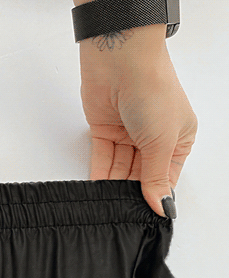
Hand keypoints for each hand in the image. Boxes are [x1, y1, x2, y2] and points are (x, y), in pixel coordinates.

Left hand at [78, 24, 196, 217]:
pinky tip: (97, 191)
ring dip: (113, 186)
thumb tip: (163, 206)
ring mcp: (128, 133)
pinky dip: (99, 174)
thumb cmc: (153, 91)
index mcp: (178, 139)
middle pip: (140, 174)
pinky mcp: (104, 130)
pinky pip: (102, 158)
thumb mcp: (162, 141)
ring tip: (107, 206)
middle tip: (122, 214)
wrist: (121, 61)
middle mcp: (153, 137)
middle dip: (131, 192)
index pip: (165, 177)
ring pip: (119, 168)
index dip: (155, 195)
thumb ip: (156, 177)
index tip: (145, 216)